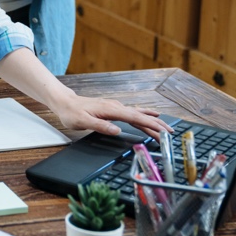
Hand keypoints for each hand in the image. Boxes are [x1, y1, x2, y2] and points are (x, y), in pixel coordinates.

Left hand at [51, 93, 172, 140]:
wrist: (65, 102)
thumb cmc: (71, 112)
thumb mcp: (82, 121)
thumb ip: (100, 126)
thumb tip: (117, 130)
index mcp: (111, 110)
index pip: (135, 118)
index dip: (150, 125)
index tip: (162, 131)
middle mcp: (116, 107)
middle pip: (140, 116)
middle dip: (156, 125)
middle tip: (170, 133)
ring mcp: (115, 107)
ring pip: (138, 115)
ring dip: (152, 121)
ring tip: (165, 128)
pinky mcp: (113, 109)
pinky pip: (132, 113)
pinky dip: (143, 116)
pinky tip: (149, 116)